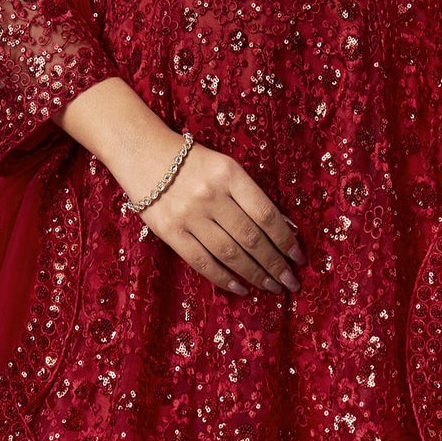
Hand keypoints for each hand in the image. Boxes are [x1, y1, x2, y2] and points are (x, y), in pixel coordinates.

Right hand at [140, 140, 302, 297]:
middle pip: (251, 238)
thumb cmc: (192, 161)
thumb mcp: (226, 167)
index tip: (298, 257)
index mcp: (230, 174)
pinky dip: (224, 279)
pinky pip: (202, 261)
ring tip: (273, 287)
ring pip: (230, 253)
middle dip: (275, 264)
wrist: (142, 152)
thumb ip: (250, 195)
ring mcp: (189, 216)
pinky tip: (242, 288)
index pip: (265, 214)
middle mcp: (211, 196)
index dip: (285, 239)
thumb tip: (285, 228)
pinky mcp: (169, 232)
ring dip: (255, 274)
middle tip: (291, 282)